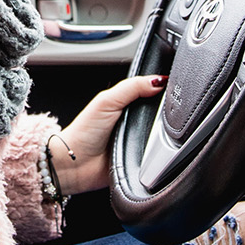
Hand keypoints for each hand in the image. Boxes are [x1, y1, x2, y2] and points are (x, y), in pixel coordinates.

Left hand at [51, 74, 164, 194]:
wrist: (75, 163)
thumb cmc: (84, 132)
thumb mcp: (107, 101)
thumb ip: (132, 87)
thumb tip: (157, 80)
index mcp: (126, 104)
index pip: (151, 93)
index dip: (162, 90)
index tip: (170, 89)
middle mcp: (133, 122)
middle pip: (160, 115)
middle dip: (164, 115)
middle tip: (159, 114)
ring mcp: (137, 142)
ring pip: (162, 136)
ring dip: (160, 136)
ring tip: (150, 134)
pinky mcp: (140, 161)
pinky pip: (157, 157)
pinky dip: (157, 154)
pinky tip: (150, 150)